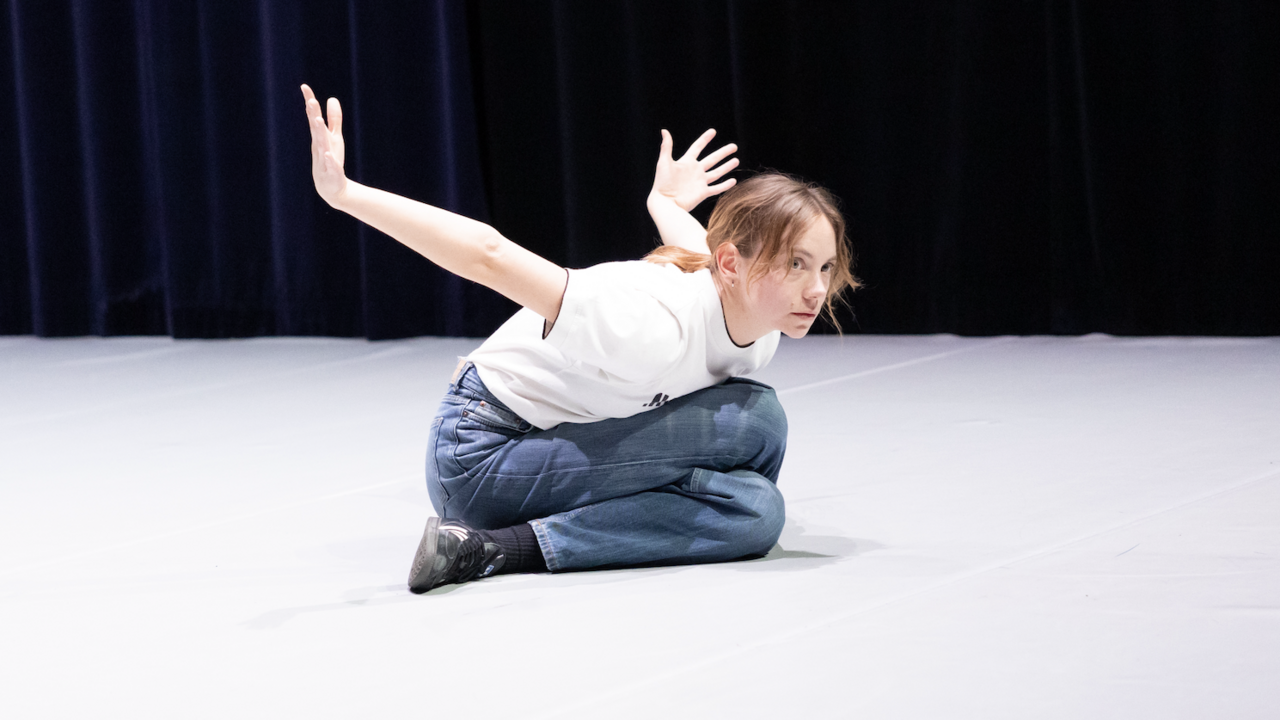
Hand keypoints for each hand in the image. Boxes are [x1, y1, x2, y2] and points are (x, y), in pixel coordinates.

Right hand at [301, 84, 346, 205]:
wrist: (331, 187)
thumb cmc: (331, 159)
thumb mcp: (334, 137)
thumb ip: (334, 119)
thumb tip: (332, 98)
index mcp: (320, 136)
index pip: (313, 117)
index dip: (309, 102)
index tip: (304, 87)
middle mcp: (319, 145)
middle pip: (316, 128)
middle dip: (313, 115)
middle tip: (311, 101)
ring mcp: (323, 158)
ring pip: (321, 144)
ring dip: (319, 133)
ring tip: (317, 121)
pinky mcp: (331, 172)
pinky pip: (329, 164)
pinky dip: (328, 158)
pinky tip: (327, 153)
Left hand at [650, 128, 738, 211]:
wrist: (665, 203)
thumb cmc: (662, 183)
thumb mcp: (664, 162)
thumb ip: (666, 147)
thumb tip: (664, 131)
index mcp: (686, 162)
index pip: (698, 147)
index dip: (705, 139)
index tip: (713, 131)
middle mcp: (695, 171)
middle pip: (712, 159)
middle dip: (723, 152)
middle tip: (734, 146)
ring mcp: (700, 182)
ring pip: (717, 173)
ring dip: (727, 167)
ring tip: (736, 161)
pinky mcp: (703, 193)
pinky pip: (716, 188)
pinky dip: (725, 185)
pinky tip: (733, 181)